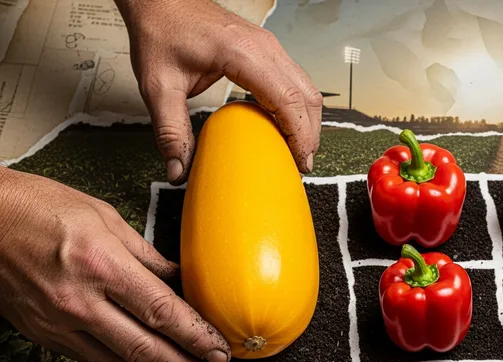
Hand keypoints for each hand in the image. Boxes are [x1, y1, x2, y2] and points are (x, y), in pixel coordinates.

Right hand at [0, 168, 230, 361]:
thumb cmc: (41, 208)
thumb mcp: (106, 218)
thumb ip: (146, 255)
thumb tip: (177, 278)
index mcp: (101, 265)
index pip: (162, 311)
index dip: (196, 335)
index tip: (218, 346)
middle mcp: (79, 301)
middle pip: (144, 347)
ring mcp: (57, 322)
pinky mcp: (42, 333)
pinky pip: (90, 359)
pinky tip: (143, 361)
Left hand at [116, 0, 321, 184]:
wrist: (160, 2)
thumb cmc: (162, 32)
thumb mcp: (158, 86)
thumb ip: (171, 131)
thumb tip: (178, 170)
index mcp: (243, 53)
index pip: (288, 99)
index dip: (300, 134)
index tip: (299, 162)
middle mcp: (264, 47)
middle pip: (306, 95)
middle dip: (310, 133)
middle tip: (301, 165)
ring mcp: (269, 46)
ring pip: (306, 87)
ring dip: (307, 120)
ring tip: (297, 150)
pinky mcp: (266, 50)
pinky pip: (294, 80)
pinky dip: (297, 107)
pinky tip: (284, 126)